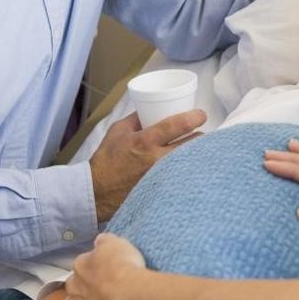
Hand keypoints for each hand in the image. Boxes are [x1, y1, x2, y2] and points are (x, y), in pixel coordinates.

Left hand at [59, 233, 146, 299]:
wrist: (129, 297)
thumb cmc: (125, 268)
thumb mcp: (117, 243)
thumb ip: (105, 241)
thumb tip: (98, 241)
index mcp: (82, 265)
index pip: (83, 264)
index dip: (93, 267)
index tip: (103, 269)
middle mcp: (74, 287)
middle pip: (72, 286)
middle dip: (80, 287)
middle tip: (97, 289)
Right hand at [89, 110, 204, 222]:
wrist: (97, 192)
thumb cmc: (107, 160)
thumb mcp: (118, 131)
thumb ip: (136, 118)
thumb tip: (151, 107)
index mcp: (145, 141)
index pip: (177, 125)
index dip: (194, 117)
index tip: (201, 115)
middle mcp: (156, 159)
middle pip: (192, 144)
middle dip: (200, 136)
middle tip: (200, 132)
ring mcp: (162, 176)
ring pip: (191, 161)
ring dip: (196, 153)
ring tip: (197, 149)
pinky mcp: (163, 189)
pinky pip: (183, 176)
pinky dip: (188, 169)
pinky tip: (190, 167)